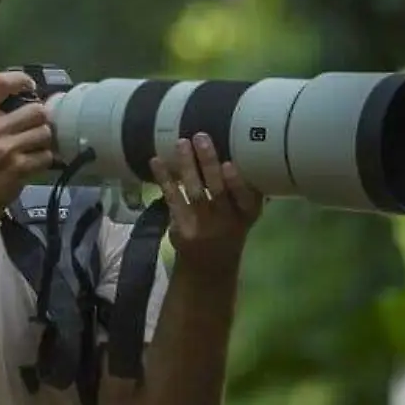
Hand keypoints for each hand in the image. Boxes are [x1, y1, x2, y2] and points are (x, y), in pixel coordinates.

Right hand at [0, 71, 54, 227]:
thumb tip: (6, 92)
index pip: (1, 82)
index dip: (22, 80)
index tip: (29, 87)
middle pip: (36, 109)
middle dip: (39, 119)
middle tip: (34, 127)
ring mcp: (7, 148)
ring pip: (45, 132)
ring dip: (43, 140)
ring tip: (33, 147)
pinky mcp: (19, 168)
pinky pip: (46, 155)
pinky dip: (43, 160)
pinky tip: (32, 164)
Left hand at [149, 133, 264, 277]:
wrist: (208, 268)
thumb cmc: (229, 230)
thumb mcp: (244, 215)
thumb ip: (242, 190)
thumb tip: (238, 149)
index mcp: (247, 215)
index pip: (246, 199)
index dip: (237, 183)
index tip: (229, 164)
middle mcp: (226, 222)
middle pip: (217, 191)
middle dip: (208, 164)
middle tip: (201, 137)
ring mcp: (202, 226)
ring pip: (194, 192)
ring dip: (186, 165)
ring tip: (181, 142)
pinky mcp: (181, 228)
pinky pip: (172, 199)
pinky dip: (165, 179)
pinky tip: (157, 161)